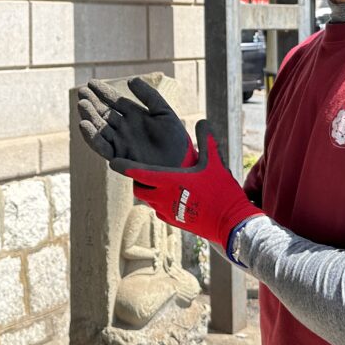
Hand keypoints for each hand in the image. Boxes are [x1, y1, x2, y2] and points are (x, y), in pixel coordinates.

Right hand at [76, 77, 195, 168]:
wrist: (180, 163)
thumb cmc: (175, 138)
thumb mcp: (163, 111)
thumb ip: (149, 95)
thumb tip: (131, 80)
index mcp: (134, 115)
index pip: (115, 101)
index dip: (103, 92)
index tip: (91, 82)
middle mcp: (124, 128)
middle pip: (104, 113)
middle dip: (92, 102)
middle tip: (81, 92)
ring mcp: (120, 142)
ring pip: (100, 127)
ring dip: (90, 116)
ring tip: (82, 105)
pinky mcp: (119, 156)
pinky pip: (102, 146)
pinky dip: (92, 136)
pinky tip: (84, 125)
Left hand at [112, 119, 262, 246]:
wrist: (230, 224)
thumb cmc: (221, 191)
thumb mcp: (214, 162)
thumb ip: (206, 139)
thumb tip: (202, 120)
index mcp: (169, 180)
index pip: (138, 173)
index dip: (124, 166)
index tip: (114, 161)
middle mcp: (163, 197)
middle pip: (139, 188)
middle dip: (136, 179)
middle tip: (140, 171)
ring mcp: (167, 212)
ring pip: (148, 200)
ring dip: (149, 191)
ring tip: (156, 182)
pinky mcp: (174, 222)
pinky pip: (159, 210)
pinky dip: (160, 202)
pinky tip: (171, 196)